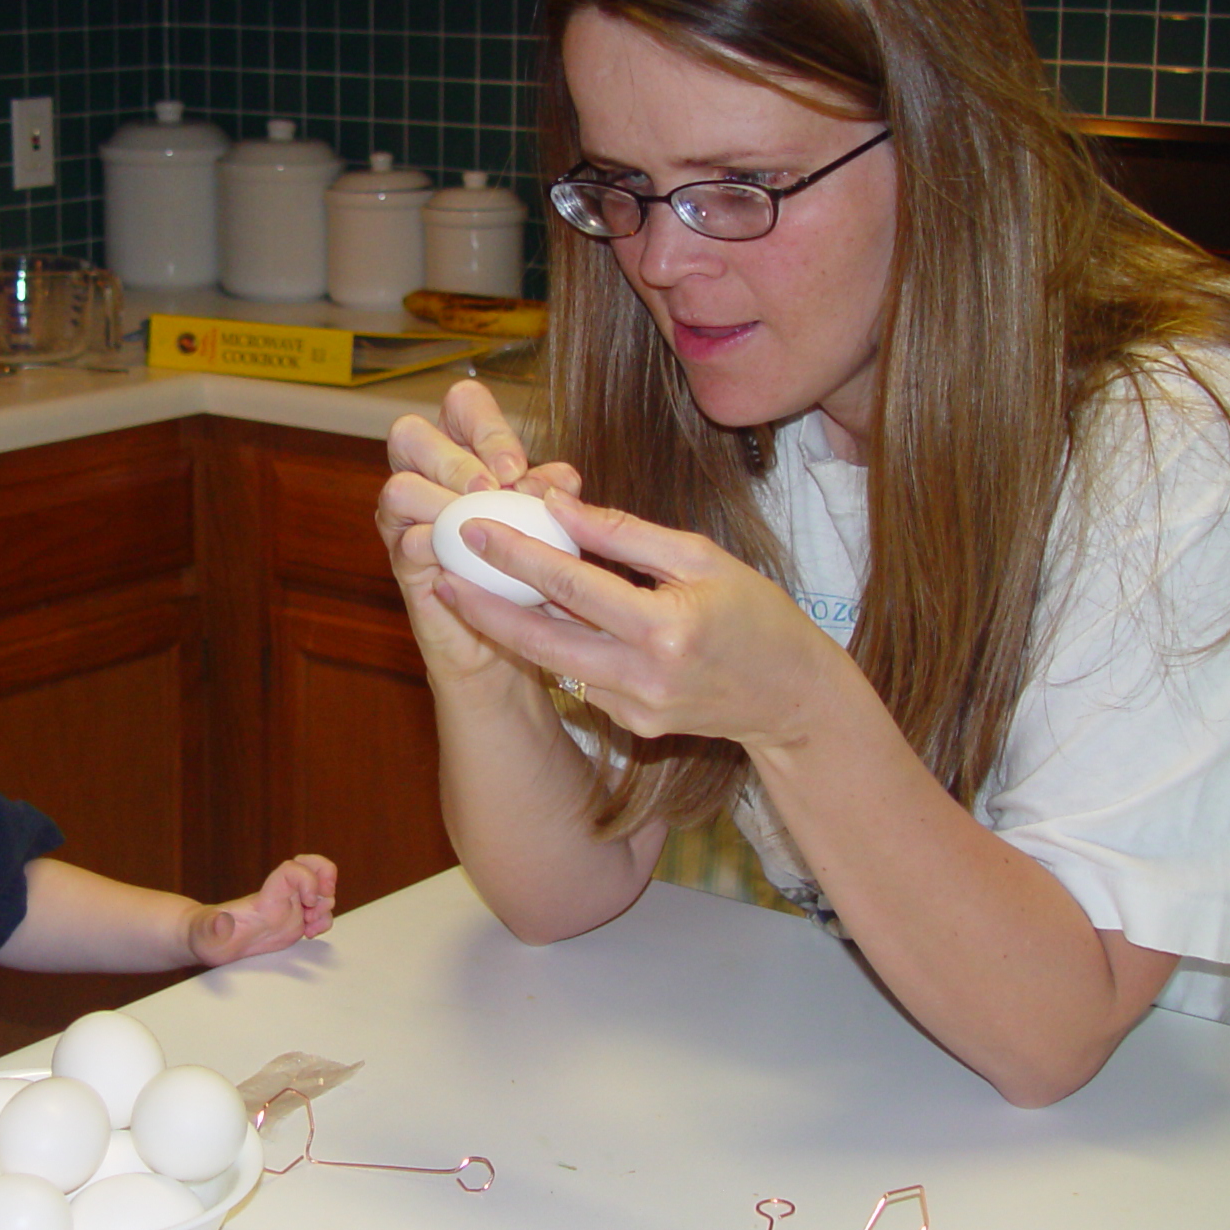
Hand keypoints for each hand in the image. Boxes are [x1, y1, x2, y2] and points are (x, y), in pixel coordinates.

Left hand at [186, 854, 338, 965]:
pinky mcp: (293, 923)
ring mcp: (289, 909)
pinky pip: (319, 913)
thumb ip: (214, 927)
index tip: (307, 903)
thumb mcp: (206, 933)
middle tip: (324, 898)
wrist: (210, 941)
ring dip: (327, 905)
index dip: (308, 879)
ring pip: (321, 890)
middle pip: (312, 866)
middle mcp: (281, 897)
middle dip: (327, 877)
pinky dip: (323, 921)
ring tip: (311, 925)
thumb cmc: (206, 934)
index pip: (292, 869)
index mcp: (265, 896)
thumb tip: (222, 923)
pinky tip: (310, 934)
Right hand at [379, 379, 585, 684]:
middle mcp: (426, 477)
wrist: (516, 634)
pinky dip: (439, 548)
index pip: (461, 404)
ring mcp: (406, 521)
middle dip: (453, 461)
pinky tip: (467, 562)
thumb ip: (553, 492)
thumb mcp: (553, 520)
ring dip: (442, 502)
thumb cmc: (533, 566)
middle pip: (408, 432)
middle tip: (489, 491)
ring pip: (398, 487)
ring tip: (477, 529)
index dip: (485, 427)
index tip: (515, 469)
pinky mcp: (404, 564)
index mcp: (465, 451)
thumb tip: (557, 479)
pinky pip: (406, 543)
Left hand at [435, 490, 844, 750]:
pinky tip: (535, 619)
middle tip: (440, 573)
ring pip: (555, 661)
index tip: (473, 528)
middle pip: (542, 638)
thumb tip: (559, 503)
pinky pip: (580, 677)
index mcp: (665, 628)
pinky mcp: (631, 726)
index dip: (517, 556)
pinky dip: (556, 646)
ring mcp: (635, 709)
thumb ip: (625, 534)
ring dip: (510, 626)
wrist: (790, 697)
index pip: (572, 585)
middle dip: (484, 606)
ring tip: (469, 589)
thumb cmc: (753, 613)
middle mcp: (644, 676)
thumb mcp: (700, 557)